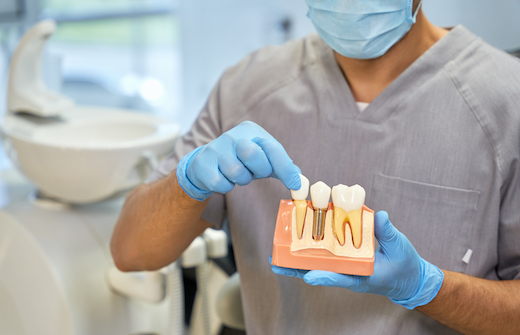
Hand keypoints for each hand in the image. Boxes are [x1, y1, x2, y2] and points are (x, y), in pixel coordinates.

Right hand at [177, 121, 300, 200]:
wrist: (205, 164)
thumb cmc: (240, 161)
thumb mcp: (262, 159)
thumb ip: (282, 167)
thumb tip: (300, 180)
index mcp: (250, 130)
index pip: (272, 147)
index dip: (285, 167)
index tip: (295, 184)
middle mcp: (232, 135)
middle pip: (253, 154)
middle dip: (259, 170)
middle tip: (255, 172)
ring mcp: (215, 148)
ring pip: (236, 172)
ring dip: (241, 180)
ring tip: (237, 174)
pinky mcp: (203, 164)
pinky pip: (222, 183)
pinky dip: (226, 186)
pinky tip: (223, 178)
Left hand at [271, 211, 443, 308]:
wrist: (409, 277)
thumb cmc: (404, 265)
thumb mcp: (399, 248)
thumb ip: (388, 232)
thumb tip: (379, 216)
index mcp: (363, 275)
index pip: (341, 277)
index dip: (325, 277)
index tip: (309, 276)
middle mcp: (349, 272)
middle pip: (320, 272)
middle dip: (298, 269)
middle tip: (276, 264)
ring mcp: (345, 267)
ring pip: (318, 265)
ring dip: (298, 261)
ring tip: (277, 256)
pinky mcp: (345, 260)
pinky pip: (325, 257)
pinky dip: (311, 250)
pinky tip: (296, 242)